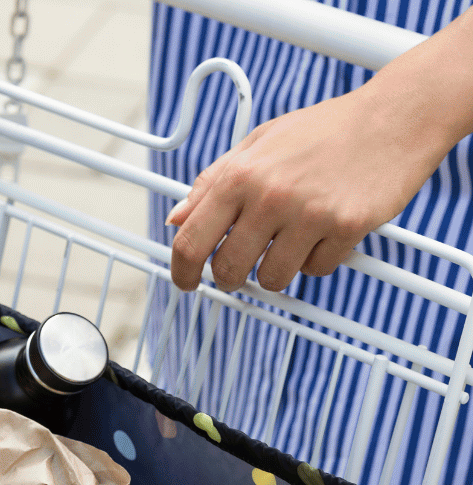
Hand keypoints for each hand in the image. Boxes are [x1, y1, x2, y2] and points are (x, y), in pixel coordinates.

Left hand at [166, 83, 447, 293]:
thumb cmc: (324, 130)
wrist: (397, 113)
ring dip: (278, 270)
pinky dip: (319, 259)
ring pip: (271, 279)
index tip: (187, 282)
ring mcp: (309, 213)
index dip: (182, 272)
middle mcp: (270, 195)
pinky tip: (327, 230)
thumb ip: (213, 181)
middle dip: (232, 276)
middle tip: (244, 266)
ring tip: (292, 241)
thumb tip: (176, 218)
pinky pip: (316, 270)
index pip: (191, 241)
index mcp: (241, 174)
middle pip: (229, 270)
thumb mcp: (259, 142)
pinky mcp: (346, 227)